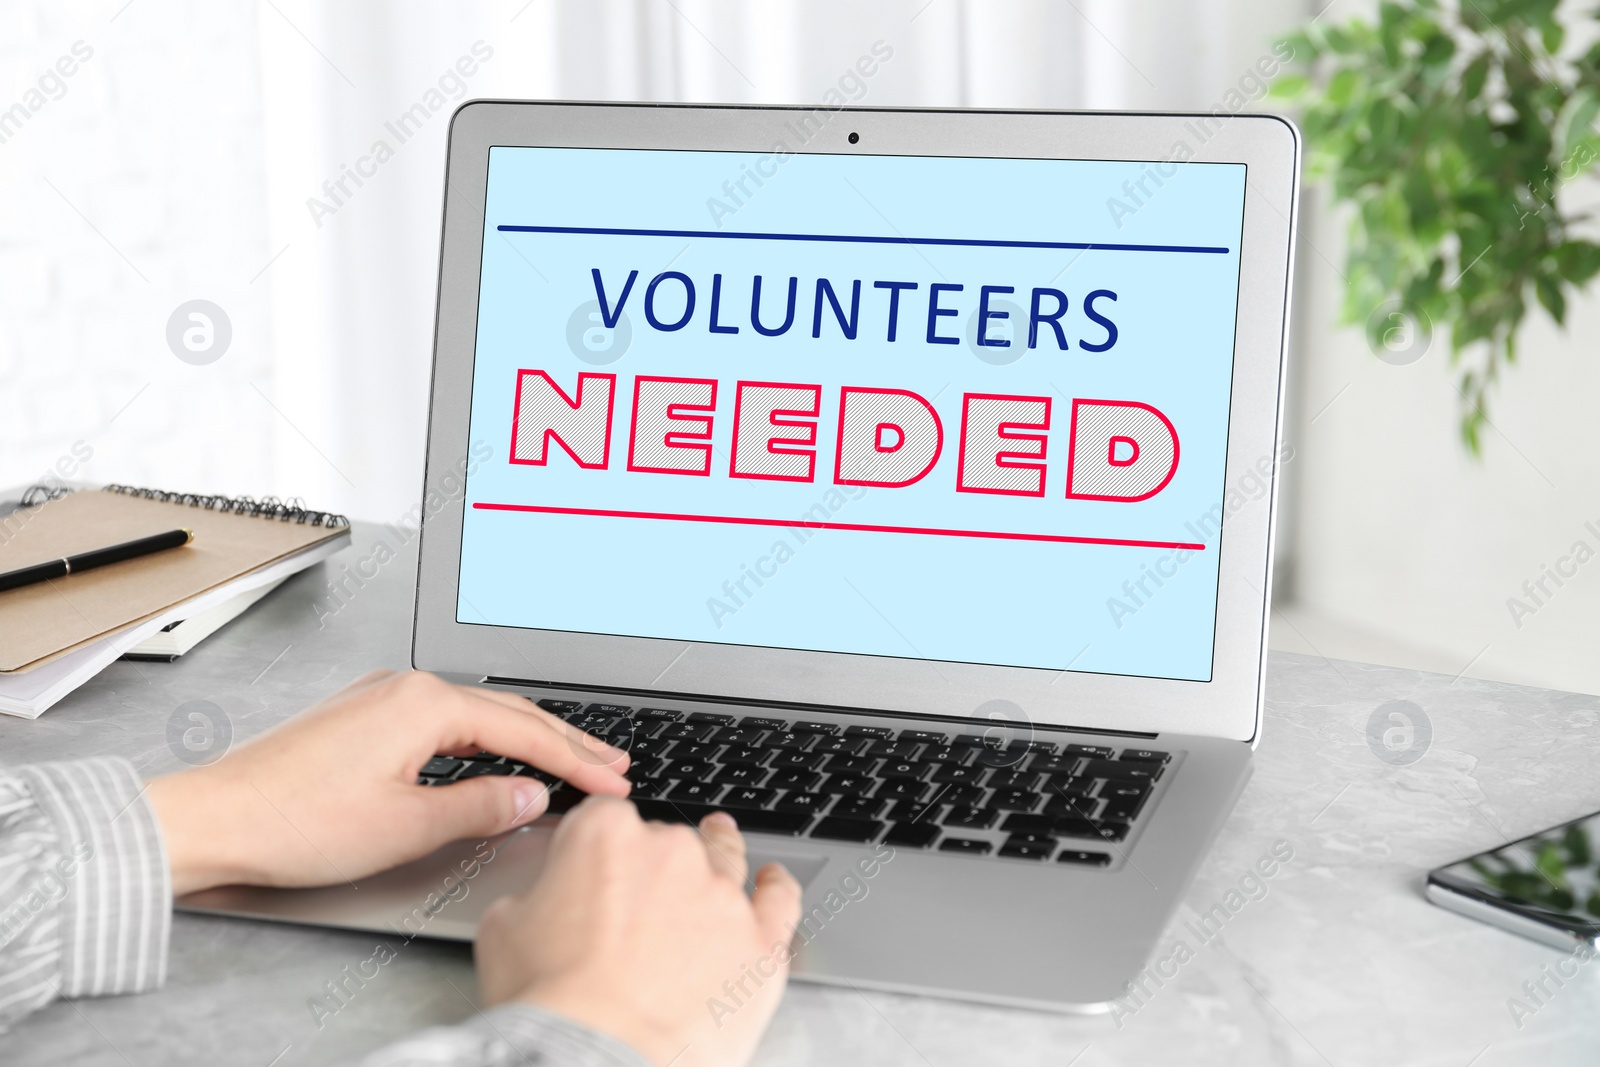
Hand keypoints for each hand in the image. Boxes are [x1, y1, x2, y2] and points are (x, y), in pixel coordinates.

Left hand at [146, 670, 630, 894]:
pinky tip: (497, 756)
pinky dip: (486, 739)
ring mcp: (381, 698)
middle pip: (508, 712)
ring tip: (571, 759)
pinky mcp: (363, 718)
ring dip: (528, 739)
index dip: (576, 762)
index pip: (525, 732)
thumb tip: (532, 797)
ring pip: (477, 714)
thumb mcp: (406, 826)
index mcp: (425, 704)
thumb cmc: (295, 822)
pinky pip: (445, 721)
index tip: (612, 783)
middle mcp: (406, 688)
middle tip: (612, 764)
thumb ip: (480, 808)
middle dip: (565, 741)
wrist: (216, 819)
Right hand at [476, 798, 802, 1066]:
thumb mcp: (504, 928)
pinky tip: (772, 882)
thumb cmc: (549, 1001)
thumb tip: (547, 897)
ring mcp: (721, 895)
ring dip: (720, 857)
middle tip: (640, 903)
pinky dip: (777, 887)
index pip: (606, 817)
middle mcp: (670, 852)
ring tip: (720, 852)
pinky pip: (781, 899)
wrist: (597, 1059)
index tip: (598, 864)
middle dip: (654, 866)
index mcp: (605, 835)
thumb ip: (536, 892)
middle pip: (667, 840)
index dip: (600, 843)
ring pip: (725, 859)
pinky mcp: (760, 941)